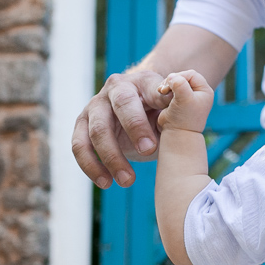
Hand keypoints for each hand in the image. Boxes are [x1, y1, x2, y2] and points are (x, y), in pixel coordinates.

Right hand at [71, 69, 171, 188]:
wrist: (144, 109)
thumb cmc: (161, 111)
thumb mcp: (172, 108)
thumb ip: (177, 108)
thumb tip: (184, 106)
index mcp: (140, 82)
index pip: (136, 97)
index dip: (139, 124)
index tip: (151, 148)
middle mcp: (114, 89)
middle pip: (114, 112)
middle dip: (129, 135)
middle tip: (145, 157)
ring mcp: (95, 106)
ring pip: (95, 132)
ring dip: (110, 159)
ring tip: (128, 181)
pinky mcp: (82, 124)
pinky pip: (79, 146)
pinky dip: (91, 166)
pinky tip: (106, 183)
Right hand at [157, 70, 214, 133]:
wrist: (177, 135)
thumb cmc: (183, 118)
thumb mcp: (184, 98)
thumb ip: (180, 84)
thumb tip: (172, 77)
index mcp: (204, 91)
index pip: (191, 74)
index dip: (179, 77)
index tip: (170, 86)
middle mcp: (198, 93)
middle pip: (182, 77)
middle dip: (172, 81)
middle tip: (164, 90)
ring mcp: (188, 97)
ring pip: (175, 82)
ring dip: (166, 86)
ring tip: (162, 92)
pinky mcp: (178, 101)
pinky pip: (170, 89)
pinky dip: (165, 91)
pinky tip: (162, 95)